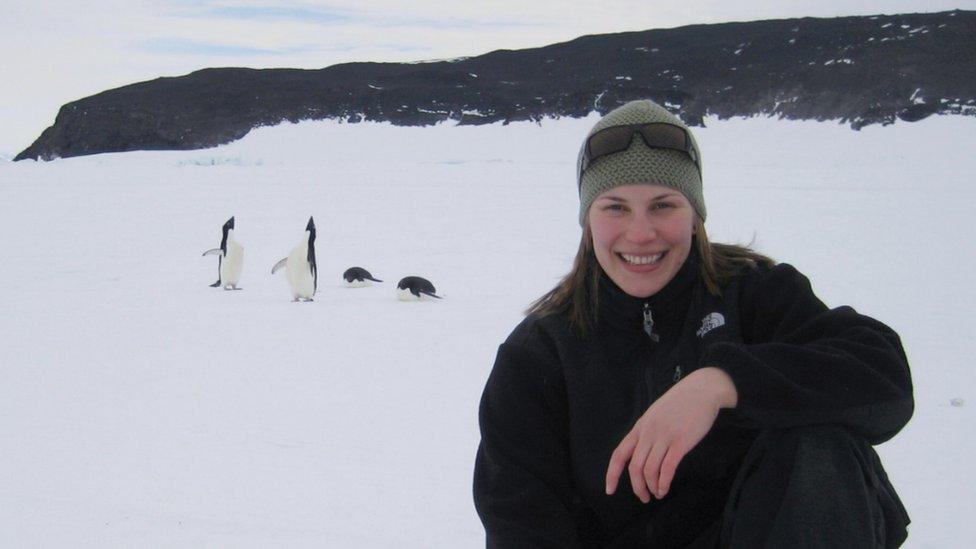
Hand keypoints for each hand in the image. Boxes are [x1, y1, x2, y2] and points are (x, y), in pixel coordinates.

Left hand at [605, 367, 737, 502]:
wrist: (702, 389)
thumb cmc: (680, 402)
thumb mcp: (655, 413)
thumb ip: (647, 431)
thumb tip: (641, 451)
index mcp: (640, 426)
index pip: (619, 454)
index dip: (612, 474)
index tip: (609, 490)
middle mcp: (648, 433)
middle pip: (635, 467)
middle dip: (637, 487)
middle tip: (643, 497)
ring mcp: (664, 437)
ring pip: (650, 470)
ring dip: (652, 487)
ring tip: (657, 494)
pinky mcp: (681, 442)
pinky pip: (667, 468)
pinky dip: (664, 482)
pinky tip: (665, 488)